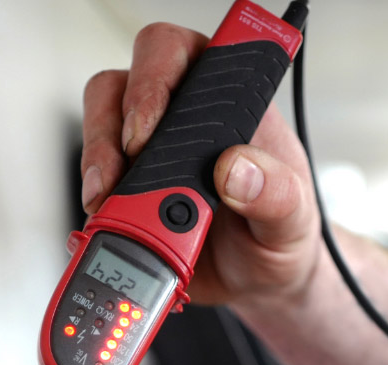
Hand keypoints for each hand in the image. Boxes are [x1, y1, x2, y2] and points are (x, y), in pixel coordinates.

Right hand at [80, 24, 322, 311]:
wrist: (259, 288)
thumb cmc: (282, 237)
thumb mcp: (294, 220)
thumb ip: (276, 193)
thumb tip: (236, 168)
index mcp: (230, 105)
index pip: (184, 54)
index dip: (155, 77)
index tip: (150, 126)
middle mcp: (183, 118)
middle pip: (125, 84)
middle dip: (112, 126)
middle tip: (125, 169)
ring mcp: (149, 152)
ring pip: (100, 124)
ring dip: (96, 161)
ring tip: (110, 202)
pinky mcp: (126, 189)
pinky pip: (93, 179)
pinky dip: (94, 201)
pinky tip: (109, 221)